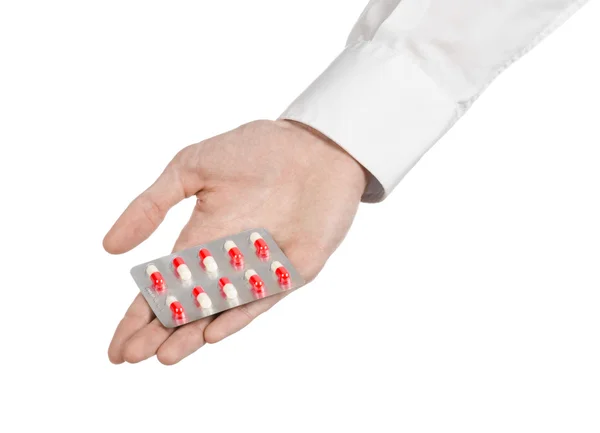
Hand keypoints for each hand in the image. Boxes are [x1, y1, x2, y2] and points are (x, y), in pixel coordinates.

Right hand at [104, 120, 366, 364]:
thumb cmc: (256, 150)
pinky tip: (211, 332)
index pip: (161, 287)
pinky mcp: (291, 272)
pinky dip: (236, 315)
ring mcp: (259, 270)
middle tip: (129, 357)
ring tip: (164, 356)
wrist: (315, 145)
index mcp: (199, 240)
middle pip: (185, 308)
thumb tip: (108, 247)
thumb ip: (151, 205)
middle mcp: (225, 262)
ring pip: (218, 312)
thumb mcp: (191, 168)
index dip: (138, 316)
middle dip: (157, 333)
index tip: (116, 346)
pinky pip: (260, 299)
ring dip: (191, 334)